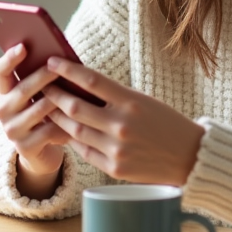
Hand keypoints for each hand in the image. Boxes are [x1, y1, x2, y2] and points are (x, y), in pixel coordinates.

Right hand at [0, 44, 69, 197]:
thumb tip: (62, 57)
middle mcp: (3, 110)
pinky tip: (80, 121)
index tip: (23, 46)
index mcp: (5, 93)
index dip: (10, 58)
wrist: (41, 154)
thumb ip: (42, 80)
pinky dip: (66, 124)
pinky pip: (49, 130)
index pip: (1, 71)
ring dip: (60, 100)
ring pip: (40, 109)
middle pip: (23, 89)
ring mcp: (12, 130)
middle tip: (59, 66)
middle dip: (43, 76)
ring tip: (78, 92)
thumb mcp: (39, 97)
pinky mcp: (25, 147)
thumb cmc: (44, 117)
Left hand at [41, 57, 204, 185]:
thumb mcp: (144, 101)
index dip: (67, 70)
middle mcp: (122, 126)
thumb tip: (80, 85)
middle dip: (54, 94)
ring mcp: (116, 149)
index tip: (51, 62)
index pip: (91, 81)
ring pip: (75, 130)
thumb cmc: (166, 123)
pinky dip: (73, 139)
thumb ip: (114, 96)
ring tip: (47, 107)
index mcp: (132, 102)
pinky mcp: (114, 168)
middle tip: (41, 85)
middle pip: (75, 106)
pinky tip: (65, 130)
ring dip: (57, 117)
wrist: (190, 157)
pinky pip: (84, 151)